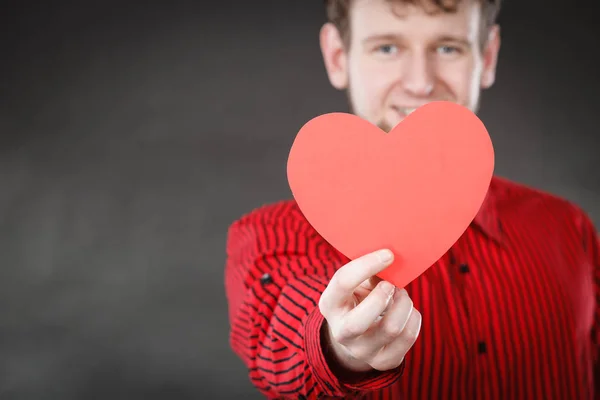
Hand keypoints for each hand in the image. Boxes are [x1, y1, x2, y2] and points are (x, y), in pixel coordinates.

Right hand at [318, 249, 421, 372]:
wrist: (357, 336)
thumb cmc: (359, 298)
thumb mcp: (356, 284)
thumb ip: (369, 272)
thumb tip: (392, 259)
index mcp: (330, 304)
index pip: (343, 282)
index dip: (367, 265)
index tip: (389, 255)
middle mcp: (341, 332)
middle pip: (360, 321)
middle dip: (381, 298)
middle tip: (391, 285)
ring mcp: (362, 351)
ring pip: (391, 328)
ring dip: (403, 304)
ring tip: (401, 295)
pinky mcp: (384, 361)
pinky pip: (408, 337)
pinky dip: (413, 317)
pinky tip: (407, 310)